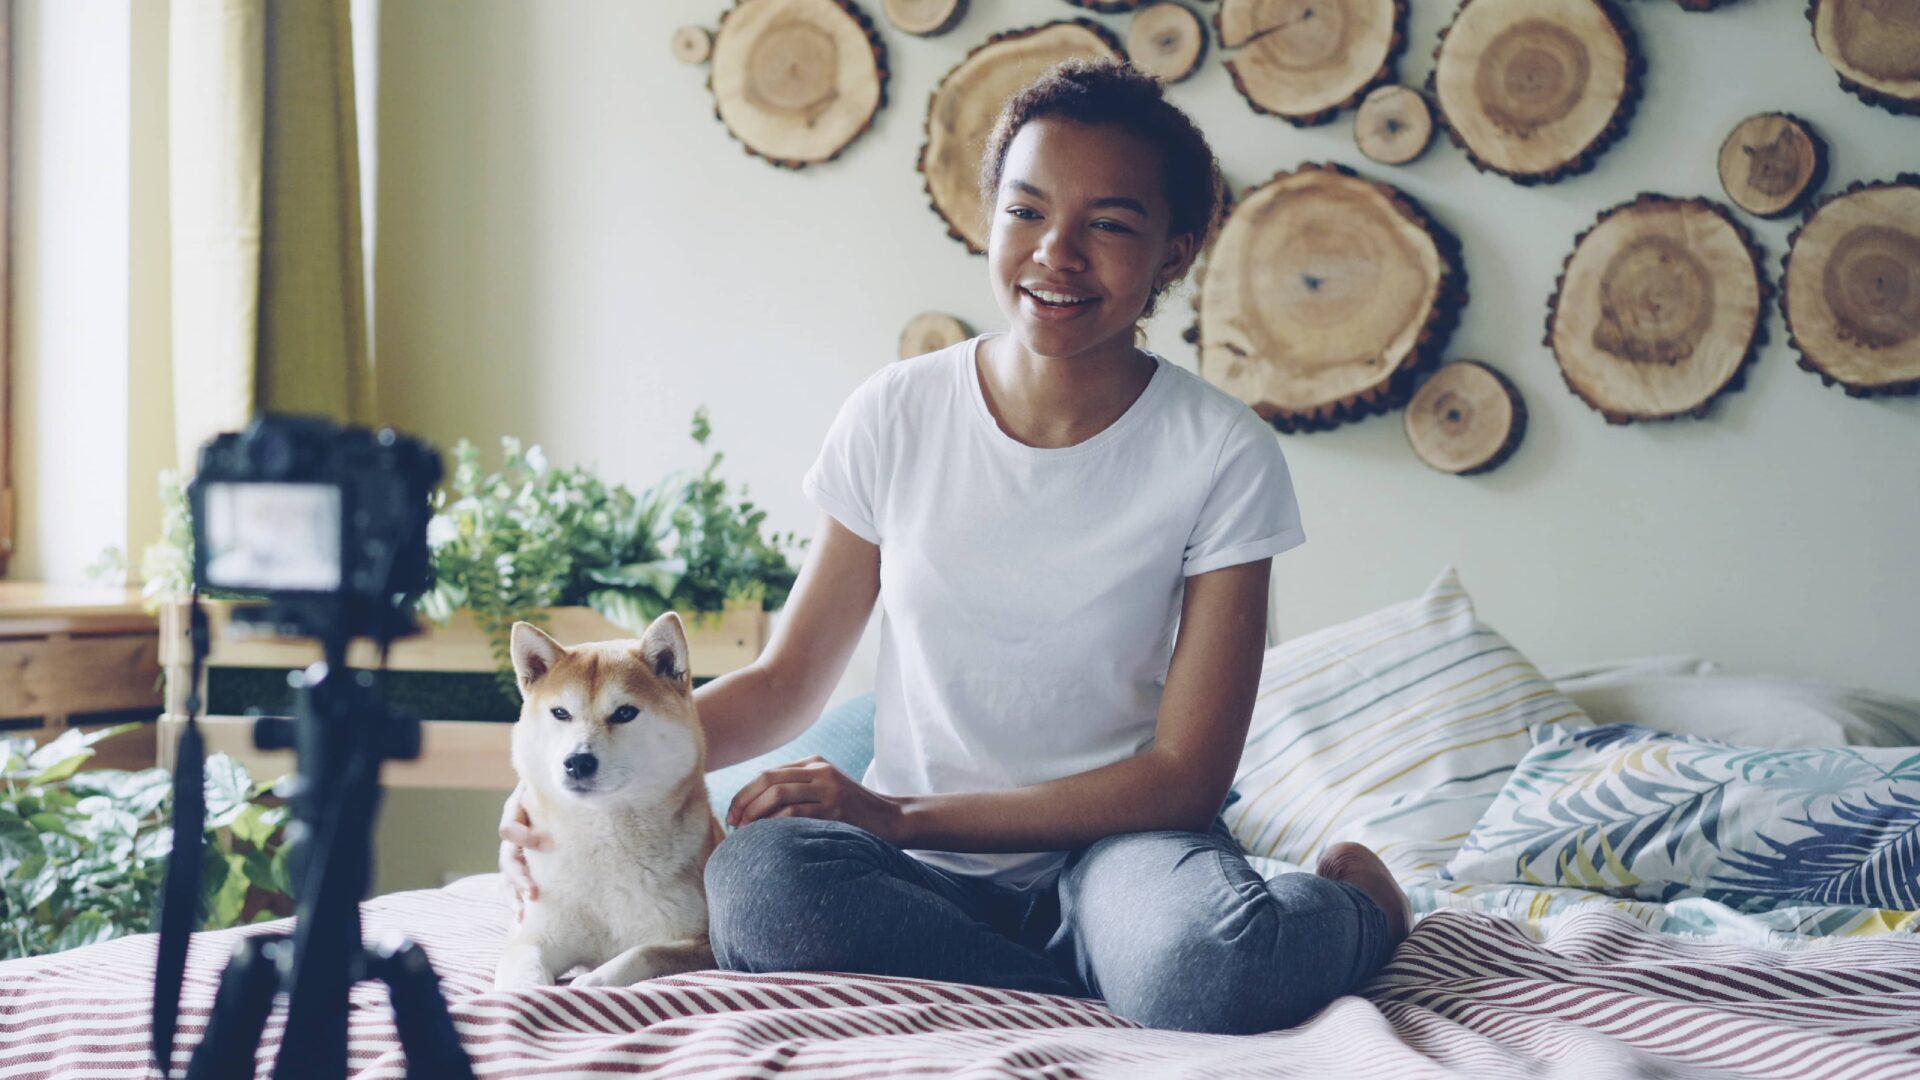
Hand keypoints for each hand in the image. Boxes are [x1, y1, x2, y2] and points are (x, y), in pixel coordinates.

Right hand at [498, 784, 552, 920]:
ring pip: (506, 878)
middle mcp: (513, 834)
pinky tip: (522, 920)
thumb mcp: (555, 784)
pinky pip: (513, 886)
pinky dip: (517, 901)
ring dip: (514, 896)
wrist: (556, 790)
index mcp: (516, 812)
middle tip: (533, 893)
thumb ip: (560, 787)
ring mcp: (515, 851)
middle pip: (507, 859)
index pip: (509, 828)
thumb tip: (579, 781)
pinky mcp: (523, 865)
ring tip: (522, 915)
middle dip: (519, 878)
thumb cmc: (558, 786)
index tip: (545, 843)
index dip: (523, 836)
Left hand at [727, 756, 904, 843]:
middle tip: (733, 822)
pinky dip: (775, 824)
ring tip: (745, 830)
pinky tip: (766, 837)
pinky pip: (795, 813)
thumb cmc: (853, 810)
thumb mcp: (826, 789)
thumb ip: (798, 789)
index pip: (768, 774)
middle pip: (768, 780)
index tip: (733, 814)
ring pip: (778, 794)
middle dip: (744, 801)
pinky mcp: (835, 808)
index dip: (745, 793)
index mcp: (814, 762)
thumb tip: (753, 808)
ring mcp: (828, 787)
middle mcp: (819, 770)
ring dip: (755, 813)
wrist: (892, 818)